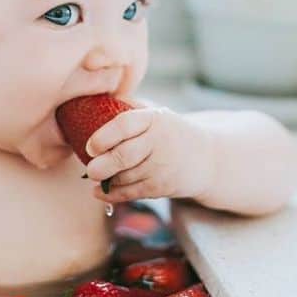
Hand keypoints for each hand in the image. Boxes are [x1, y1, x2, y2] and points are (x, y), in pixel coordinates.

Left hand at [85, 106, 213, 204]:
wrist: (208, 159)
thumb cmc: (171, 134)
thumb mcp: (157, 115)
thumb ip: (130, 109)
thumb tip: (95, 101)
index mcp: (154, 118)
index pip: (124, 124)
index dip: (103, 136)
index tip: (90, 146)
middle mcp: (159, 141)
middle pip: (123, 156)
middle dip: (101, 165)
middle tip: (89, 169)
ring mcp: (161, 166)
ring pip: (125, 177)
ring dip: (106, 180)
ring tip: (94, 176)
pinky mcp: (162, 186)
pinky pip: (131, 192)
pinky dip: (112, 195)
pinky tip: (99, 191)